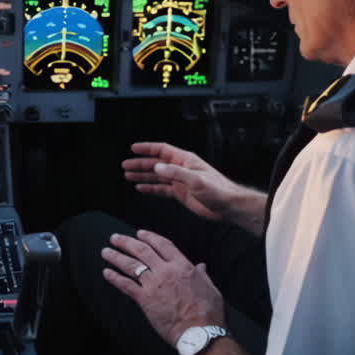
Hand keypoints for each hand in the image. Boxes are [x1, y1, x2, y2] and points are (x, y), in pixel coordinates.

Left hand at [101, 230, 225, 347]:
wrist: (199, 331)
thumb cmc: (208, 312)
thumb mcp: (210, 288)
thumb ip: (202, 275)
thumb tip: (202, 266)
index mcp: (183, 266)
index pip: (162, 244)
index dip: (149, 237)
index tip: (140, 233)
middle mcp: (166, 271)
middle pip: (142, 251)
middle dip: (126, 242)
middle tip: (115, 238)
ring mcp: (154, 284)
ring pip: (131, 265)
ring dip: (116, 257)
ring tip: (106, 251)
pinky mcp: (145, 299)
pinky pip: (126, 285)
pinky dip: (115, 278)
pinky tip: (106, 272)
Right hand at [122, 142, 254, 225]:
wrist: (228, 206)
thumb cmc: (219, 190)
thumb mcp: (196, 179)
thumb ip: (176, 173)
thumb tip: (158, 168)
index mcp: (185, 161)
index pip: (162, 150)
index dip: (147, 148)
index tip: (134, 148)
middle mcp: (181, 169)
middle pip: (156, 163)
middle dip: (140, 164)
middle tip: (126, 165)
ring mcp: (180, 181)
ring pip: (156, 177)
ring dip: (143, 176)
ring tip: (128, 176)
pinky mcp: (180, 193)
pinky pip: (161, 189)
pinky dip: (150, 189)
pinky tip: (141, 188)